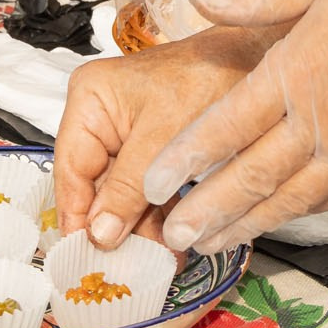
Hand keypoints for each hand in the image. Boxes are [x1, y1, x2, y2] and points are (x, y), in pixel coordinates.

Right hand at [53, 25, 274, 247]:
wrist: (257, 56)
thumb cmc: (207, 80)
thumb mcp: (163, 136)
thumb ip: (128, 187)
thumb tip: (98, 236)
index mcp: (90, 102)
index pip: (71, 170)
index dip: (77, 217)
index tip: (84, 260)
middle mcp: (101, 118)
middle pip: (96, 186)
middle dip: (114, 229)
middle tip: (128, 271)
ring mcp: (127, 133)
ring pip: (122, 193)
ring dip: (139, 229)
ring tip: (158, 263)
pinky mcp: (153, 148)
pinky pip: (146, 189)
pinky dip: (158, 216)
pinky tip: (172, 245)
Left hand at [145, 0, 327, 253]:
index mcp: (299, 71)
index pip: (230, 124)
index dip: (188, 158)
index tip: (153, 181)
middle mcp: (324, 121)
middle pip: (255, 175)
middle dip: (208, 209)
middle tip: (170, 234)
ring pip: (290, 199)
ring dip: (246, 224)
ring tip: (207, 244)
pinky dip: (295, 216)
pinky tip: (268, 225)